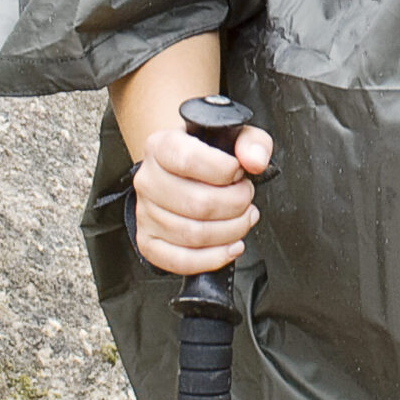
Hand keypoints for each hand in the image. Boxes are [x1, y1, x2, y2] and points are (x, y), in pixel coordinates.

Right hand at [131, 119, 272, 275]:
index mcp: (161, 147)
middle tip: (246, 198)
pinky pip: (180, 261)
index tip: (239, 172)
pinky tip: (231, 246)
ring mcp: (145, 214)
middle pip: (197, 204)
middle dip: (236, 204)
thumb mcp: (234, 138)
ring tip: (243, 218)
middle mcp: (148, 180)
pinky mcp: (149, 243)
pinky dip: (213, 258)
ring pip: (194, 235)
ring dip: (231, 231)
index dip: (224, 170)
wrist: (181, 175)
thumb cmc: (208, 157)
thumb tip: (255, 160)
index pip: (189, 160)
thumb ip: (252, 143)